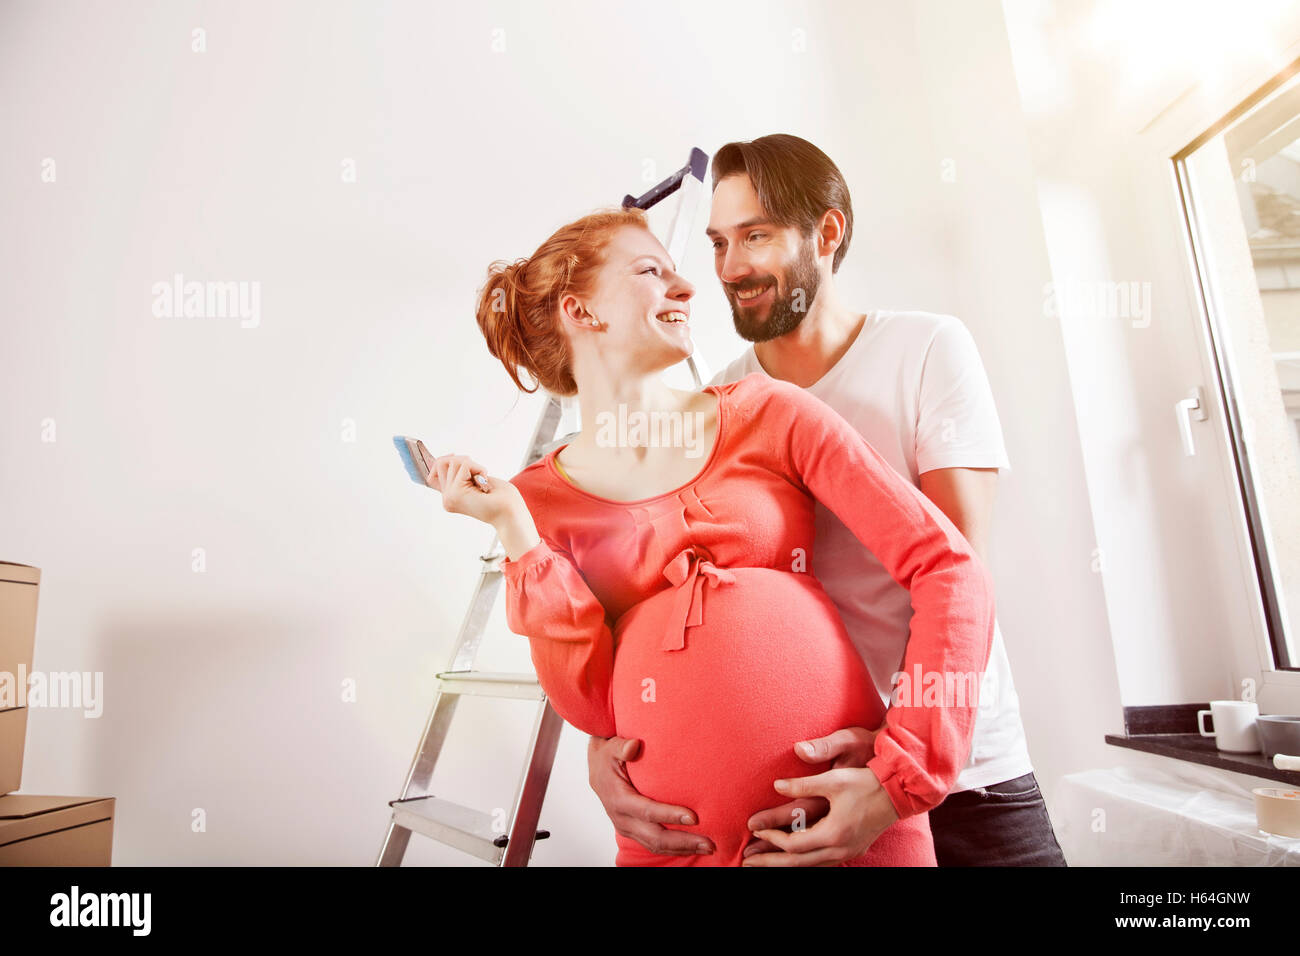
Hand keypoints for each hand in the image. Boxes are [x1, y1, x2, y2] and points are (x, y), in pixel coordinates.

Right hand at [412, 440, 522, 526]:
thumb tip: (446, 457)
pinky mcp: (455, 493)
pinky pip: (464, 464)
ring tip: (482, 481)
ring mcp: (449, 497)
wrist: (510, 512)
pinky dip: (478, 468)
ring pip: (454, 461)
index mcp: (450, 497)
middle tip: (479, 475)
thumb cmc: (500, 497)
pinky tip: (484, 484)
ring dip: (473, 465)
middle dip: (464, 461)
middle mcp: (446, 499)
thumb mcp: (477, 480)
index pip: (434, 471)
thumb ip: (461, 472)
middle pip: (443, 462)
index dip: (440, 460)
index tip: (436, 452)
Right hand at [587, 735, 713, 856]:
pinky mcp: (633, 831)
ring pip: (655, 845)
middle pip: (655, 837)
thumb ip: (622, 747)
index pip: (647, 811)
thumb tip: (633, 746)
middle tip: (709, 842)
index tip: (695, 817)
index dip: (670, 816)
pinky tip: (692, 846)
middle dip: (683, 841)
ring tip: (708, 847)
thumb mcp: (611, 747)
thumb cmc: (607, 756)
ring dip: (682, 848)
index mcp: (618, 799)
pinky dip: (674, 848)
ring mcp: (627, 827)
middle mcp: (622, 818)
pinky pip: (653, 845)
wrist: (596, 767)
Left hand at [742, 763, 898, 866]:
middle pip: (799, 862)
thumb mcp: (833, 779)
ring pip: (812, 865)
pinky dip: (806, 861)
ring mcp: (849, 851)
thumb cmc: (866, 782)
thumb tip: (776, 786)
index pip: (793, 844)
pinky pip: (824, 862)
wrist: (899, 789)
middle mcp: (840, 848)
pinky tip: (796, 858)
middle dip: (772, 863)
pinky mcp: (854, 848)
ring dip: (787, 864)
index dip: (772, 838)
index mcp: (833, 833)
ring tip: (767, 863)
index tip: (755, 830)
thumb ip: (803, 784)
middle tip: (747, 863)